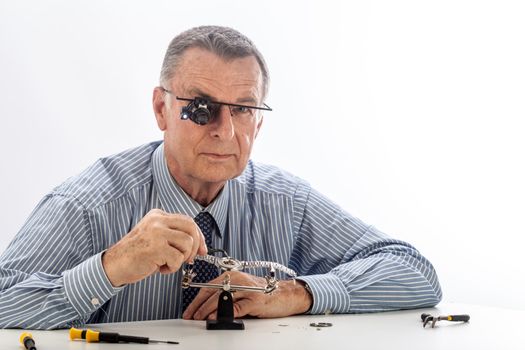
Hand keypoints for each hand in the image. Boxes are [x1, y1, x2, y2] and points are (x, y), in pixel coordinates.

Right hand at [102, 209, 206, 286]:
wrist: (113, 265)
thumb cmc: (135, 254)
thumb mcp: (155, 237)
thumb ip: (174, 236)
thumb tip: (200, 246)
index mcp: (158, 215)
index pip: (188, 221)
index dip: (199, 237)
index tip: (202, 250)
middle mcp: (157, 220)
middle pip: (191, 228)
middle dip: (195, 246)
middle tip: (188, 259)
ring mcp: (156, 232)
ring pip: (187, 243)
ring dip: (181, 258)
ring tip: (166, 263)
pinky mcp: (156, 247)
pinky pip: (178, 258)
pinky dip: (172, 268)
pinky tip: (159, 268)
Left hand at [182, 271, 312, 319]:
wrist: (284, 294)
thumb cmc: (262, 293)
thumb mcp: (241, 291)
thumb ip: (225, 296)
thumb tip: (207, 309)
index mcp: (232, 276)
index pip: (208, 287)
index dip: (196, 300)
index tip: (189, 310)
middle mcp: (237, 280)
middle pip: (212, 293)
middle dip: (198, 306)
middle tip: (191, 316)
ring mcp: (246, 290)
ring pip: (221, 299)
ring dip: (207, 310)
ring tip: (199, 318)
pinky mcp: (254, 300)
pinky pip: (236, 307)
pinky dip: (224, 313)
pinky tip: (216, 317)